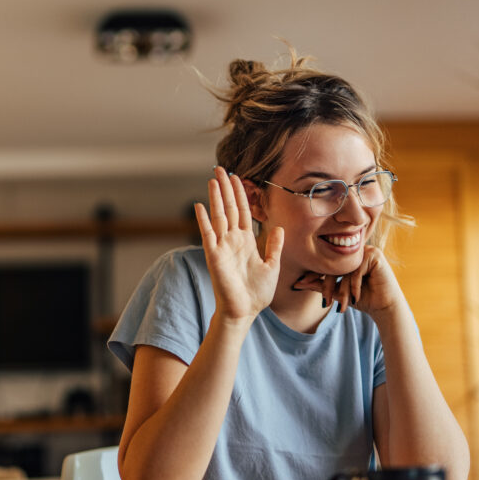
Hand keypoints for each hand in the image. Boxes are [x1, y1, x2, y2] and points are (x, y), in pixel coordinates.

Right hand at [194, 167, 283, 322]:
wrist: (245, 311)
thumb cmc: (257, 292)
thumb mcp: (273, 265)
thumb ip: (274, 246)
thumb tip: (278, 227)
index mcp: (246, 241)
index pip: (244, 211)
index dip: (241, 193)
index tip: (238, 177)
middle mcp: (233, 240)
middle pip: (229, 208)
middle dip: (226, 188)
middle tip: (220, 168)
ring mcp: (222, 246)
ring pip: (219, 216)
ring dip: (216, 197)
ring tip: (212, 179)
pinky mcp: (214, 255)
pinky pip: (208, 234)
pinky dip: (203, 220)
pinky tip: (200, 205)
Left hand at [292, 245, 405, 317]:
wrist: (384, 307)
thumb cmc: (362, 299)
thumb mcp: (338, 292)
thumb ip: (319, 285)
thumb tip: (297, 283)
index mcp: (345, 256)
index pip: (326, 262)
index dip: (313, 274)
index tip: (299, 283)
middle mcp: (354, 251)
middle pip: (333, 265)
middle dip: (328, 286)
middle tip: (325, 303)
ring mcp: (365, 251)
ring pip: (344, 270)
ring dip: (343, 291)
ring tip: (342, 305)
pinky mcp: (375, 255)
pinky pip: (356, 270)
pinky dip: (354, 286)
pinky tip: (355, 298)